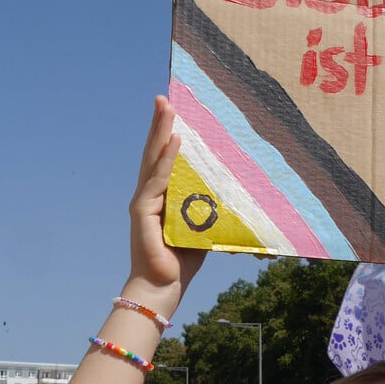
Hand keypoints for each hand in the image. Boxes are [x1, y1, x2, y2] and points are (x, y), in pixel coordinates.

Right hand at [125, 95, 205, 311]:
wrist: (165, 285)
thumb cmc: (186, 256)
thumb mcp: (204, 222)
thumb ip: (212, 204)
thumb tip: (242, 190)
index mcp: (162, 193)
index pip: (163, 157)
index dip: (166, 133)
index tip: (173, 108)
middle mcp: (149, 192)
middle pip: (154, 151)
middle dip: (160, 123)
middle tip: (163, 97)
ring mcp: (143, 201)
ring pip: (154, 159)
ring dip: (161, 132)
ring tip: (167, 108)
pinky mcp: (142, 212)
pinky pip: (158, 180)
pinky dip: (167, 160)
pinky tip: (175, 142)